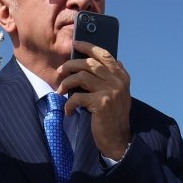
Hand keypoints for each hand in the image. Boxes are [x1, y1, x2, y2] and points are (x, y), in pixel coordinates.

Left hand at [57, 40, 132, 161]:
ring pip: (81, 77)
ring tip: (60, 91)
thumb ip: (112, 78)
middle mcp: (118, 81)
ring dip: (67, 83)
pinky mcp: (101, 103)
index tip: (75, 43)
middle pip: (89, 63)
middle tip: (61, 70)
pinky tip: (68, 111)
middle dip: (71, 65)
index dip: (89, 46)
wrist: (118, 139)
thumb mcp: (118, 94)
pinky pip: (77, 97)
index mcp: (122, 76)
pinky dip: (69, 104)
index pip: (105, 55)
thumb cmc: (113, 116)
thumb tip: (102, 62)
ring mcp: (111, 91)